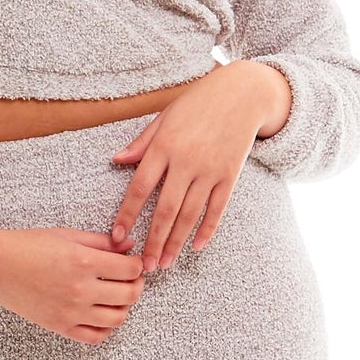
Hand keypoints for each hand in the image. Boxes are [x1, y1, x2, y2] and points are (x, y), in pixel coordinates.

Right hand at [0, 210, 145, 344]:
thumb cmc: (26, 245)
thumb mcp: (67, 235)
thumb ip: (102, 242)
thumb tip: (130, 244)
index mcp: (84, 262)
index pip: (131, 269)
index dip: (138, 264)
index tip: (133, 262)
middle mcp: (80, 290)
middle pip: (130, 295)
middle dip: (136, 285)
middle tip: (131, 278)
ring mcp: (71, 312)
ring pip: (117, 318)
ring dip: (124, 307)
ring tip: (117, 296)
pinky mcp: (59, 327)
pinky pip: (95, 337)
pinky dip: (105, 328)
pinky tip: (101, 314)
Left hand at [107, 62, 292, 271]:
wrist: (243, 93)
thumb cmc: (199, 102)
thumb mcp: (165, 117)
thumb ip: (142, 142)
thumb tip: (116, 160)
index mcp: (164, 146)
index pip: (140, 187)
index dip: (127, 215)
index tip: (117, 237)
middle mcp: (186, 161)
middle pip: (165, 209)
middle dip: (153, 240)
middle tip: (144, 266)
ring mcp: (210, 170)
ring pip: (190, 214)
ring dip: (176, 242)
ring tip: (165, 263)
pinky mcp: (230, 175)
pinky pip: (217, 209)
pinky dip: (207, 229)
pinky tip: (197, 247)